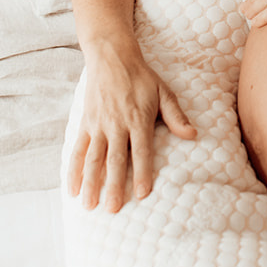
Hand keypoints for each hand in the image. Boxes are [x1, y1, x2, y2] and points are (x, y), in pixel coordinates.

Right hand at [67, 42, 196, 210]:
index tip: (142, 194)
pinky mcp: (85, 124)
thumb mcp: (164, 92)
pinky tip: (73, 189)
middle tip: (113, 209)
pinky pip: (78, 150)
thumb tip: (193, 134)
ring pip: (93, 158)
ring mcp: (98, 125)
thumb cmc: (142, 78)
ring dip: (90, 183)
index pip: (141, 151)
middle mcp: (116, 124)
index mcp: (138, 118)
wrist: (111, 57)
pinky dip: (74, 170)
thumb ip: (176, 116)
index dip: (142, 173)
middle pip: (115, 159)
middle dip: (113, 185)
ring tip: (89, 206)